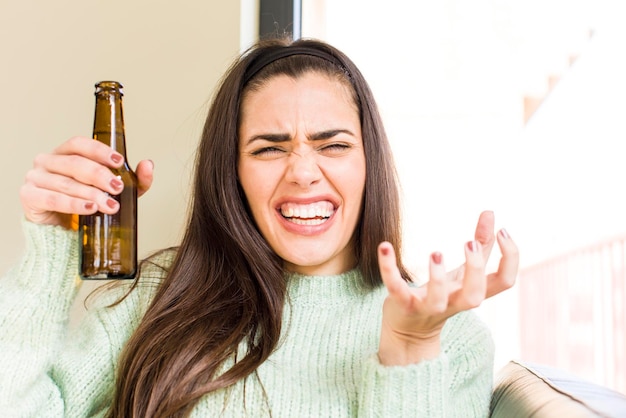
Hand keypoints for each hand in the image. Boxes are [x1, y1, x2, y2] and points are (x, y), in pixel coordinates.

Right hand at [20, 136, 153, 228]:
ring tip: (109, 204)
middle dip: (99, 176)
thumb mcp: (114, 191)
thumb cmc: (85, 204)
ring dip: (91, 194)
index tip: (119, 161)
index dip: (99, 150)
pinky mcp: (29, 197)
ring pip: (66, 183)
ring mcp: (35, 178)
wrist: (62, 230)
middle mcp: (47, 161)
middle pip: (75, 163)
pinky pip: (53, 199)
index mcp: (65, 154)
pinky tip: (89, 209)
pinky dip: (74, 204)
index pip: (79, 144)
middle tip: (117, 188)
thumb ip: (133, 179)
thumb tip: (148, 164)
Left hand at [377, 211, 518, 365]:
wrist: (408, 331)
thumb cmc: (442, 295)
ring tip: (436, 253)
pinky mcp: (402, 305)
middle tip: (469, 242)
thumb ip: (480, 244)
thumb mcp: (463, 273)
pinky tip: (385, 246)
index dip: (511, 259)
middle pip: (475, 296)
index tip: (503, 231)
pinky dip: (389, 268)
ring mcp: (428, 307)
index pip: (505, 282)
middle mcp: (454, 302)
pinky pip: (396, 289)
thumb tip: (490, 212)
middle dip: (475, 269)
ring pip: (437, 299)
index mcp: (472, 292)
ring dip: (437, 277)